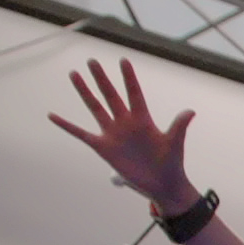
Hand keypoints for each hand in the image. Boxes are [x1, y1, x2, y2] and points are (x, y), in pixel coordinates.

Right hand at [47, 57, 197, 212]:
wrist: (162, 184)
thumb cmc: (171, 164)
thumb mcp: (174, 143)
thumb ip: (179, 126)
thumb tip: (190, 111)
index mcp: (143, 119)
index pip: (134, 93)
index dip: (129, 78)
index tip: (123, 60)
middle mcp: (125, 122)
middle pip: (111, 95)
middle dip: (102, 78)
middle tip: (92, 61)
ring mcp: (112, 134)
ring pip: (95, 107)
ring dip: (84, 92)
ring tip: (74, 74)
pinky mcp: (103, 147)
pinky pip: (81, 133)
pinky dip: (67, 126)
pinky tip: (53, 116)